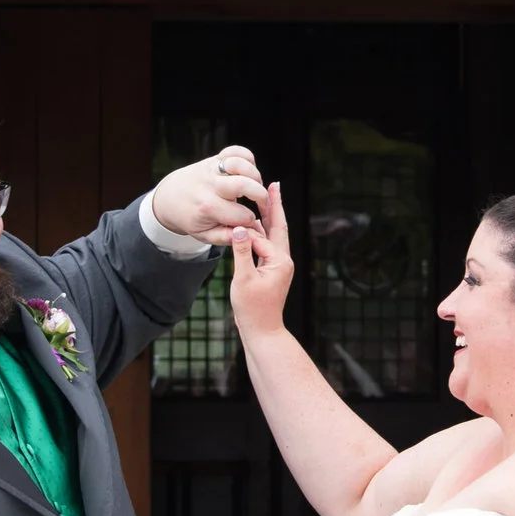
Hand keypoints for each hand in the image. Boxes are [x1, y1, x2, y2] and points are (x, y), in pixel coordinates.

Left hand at [150, 144, 266, 247]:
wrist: (169, 198)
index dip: (251, 221)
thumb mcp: (203, 235)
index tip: (248, 221)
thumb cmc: (190, 218)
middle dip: (261, 196)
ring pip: (239, 164)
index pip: (242, 215)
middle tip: (263, 203)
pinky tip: (249, 170)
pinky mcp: (213, 159)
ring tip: (255, 185)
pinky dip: (247, 157)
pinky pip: (234, 150)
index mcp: (208, 208)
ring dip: (255, 174)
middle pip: (243, 185)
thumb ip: (226, 237)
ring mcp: (211, 170)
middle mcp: (210, 186)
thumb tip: (246, 233)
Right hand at [227, 182, 295, 339]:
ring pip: (274, 234)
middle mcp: (284, 260)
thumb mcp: (243, 280)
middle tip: (274, 185)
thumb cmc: (252, 309)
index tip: (230, 217)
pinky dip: (263, 231)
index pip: (261, 237)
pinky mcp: (273, 269)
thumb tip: (239, 228)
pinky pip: (269, 244)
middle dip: (274, 206)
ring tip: (266, 197)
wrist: (262, 330)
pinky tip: (257, 223)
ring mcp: (280, 265)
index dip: (244, 230)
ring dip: (269, 216)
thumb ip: (241, 252)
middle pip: (278, 227)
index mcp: (280, 261)